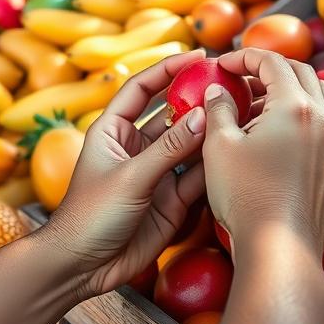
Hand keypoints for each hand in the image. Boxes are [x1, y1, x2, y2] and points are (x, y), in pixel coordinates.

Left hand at [44, 50, 208, 299]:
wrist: (83, 268)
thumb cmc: (89, 216)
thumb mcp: (130, 177)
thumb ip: (169, 148)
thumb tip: (203, 115)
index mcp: (113, 130)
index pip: (142, 88)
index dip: (168, 69)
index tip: (198, 56)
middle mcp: (136, 147)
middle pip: (171, 114)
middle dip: (197, 99)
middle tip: (228, 85)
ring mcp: (155, 173)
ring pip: (189, 145)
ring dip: (210, 133)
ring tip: (240, 116)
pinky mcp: (171, 199)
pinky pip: (196, 176)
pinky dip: (213, 166)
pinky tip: (233, 153)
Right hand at [205, 48, 323, 257]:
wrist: (281, 250)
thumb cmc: (246, 197)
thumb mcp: (219, 146)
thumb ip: (218, 109)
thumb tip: (216, 91)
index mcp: (295, 106)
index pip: (272, 62)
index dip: (245, 57)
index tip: (223, 64)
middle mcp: (323, 119)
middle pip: (302, 73)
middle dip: (270, 69)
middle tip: (243, 79)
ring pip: (323, 98)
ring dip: (295, 91)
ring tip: (265, 106)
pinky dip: (307, 120)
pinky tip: (284, 139)